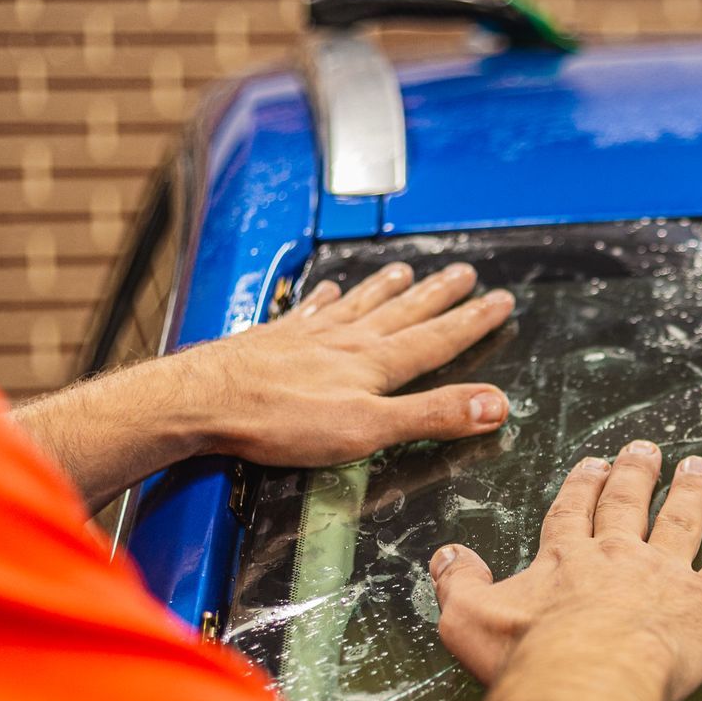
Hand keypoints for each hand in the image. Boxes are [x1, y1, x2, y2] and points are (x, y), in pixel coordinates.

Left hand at [177, 262, 514, 467]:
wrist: (202, 402)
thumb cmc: (279, 421)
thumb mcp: (369, 429)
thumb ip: (431, 415)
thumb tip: (494, 404)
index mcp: (375, 363)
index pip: (437, 338)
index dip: (472, 321)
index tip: (499, 302)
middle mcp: (346, 341)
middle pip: (404, 312)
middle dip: (439, 295)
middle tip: (465, 273)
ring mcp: (309, 336)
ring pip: (360, 304)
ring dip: (387, 288)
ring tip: (407, 271)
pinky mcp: (275, 340)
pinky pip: (311, 310)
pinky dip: (327, 298)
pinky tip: (331, 289)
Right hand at [430, 441, 701, 700]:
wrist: (588, 677)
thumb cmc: (528, 656)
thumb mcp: (467, 619)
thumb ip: (456, 585)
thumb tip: (446, 556)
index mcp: (566, 558)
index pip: (574, 512)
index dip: (583, 488)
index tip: (592, 466)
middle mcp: (618, 556)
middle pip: (629, 505)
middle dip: (636, 475)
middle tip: (645, 450)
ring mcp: (666, 574)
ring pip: (683, 522)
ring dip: (692, 492)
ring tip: (699, 466)